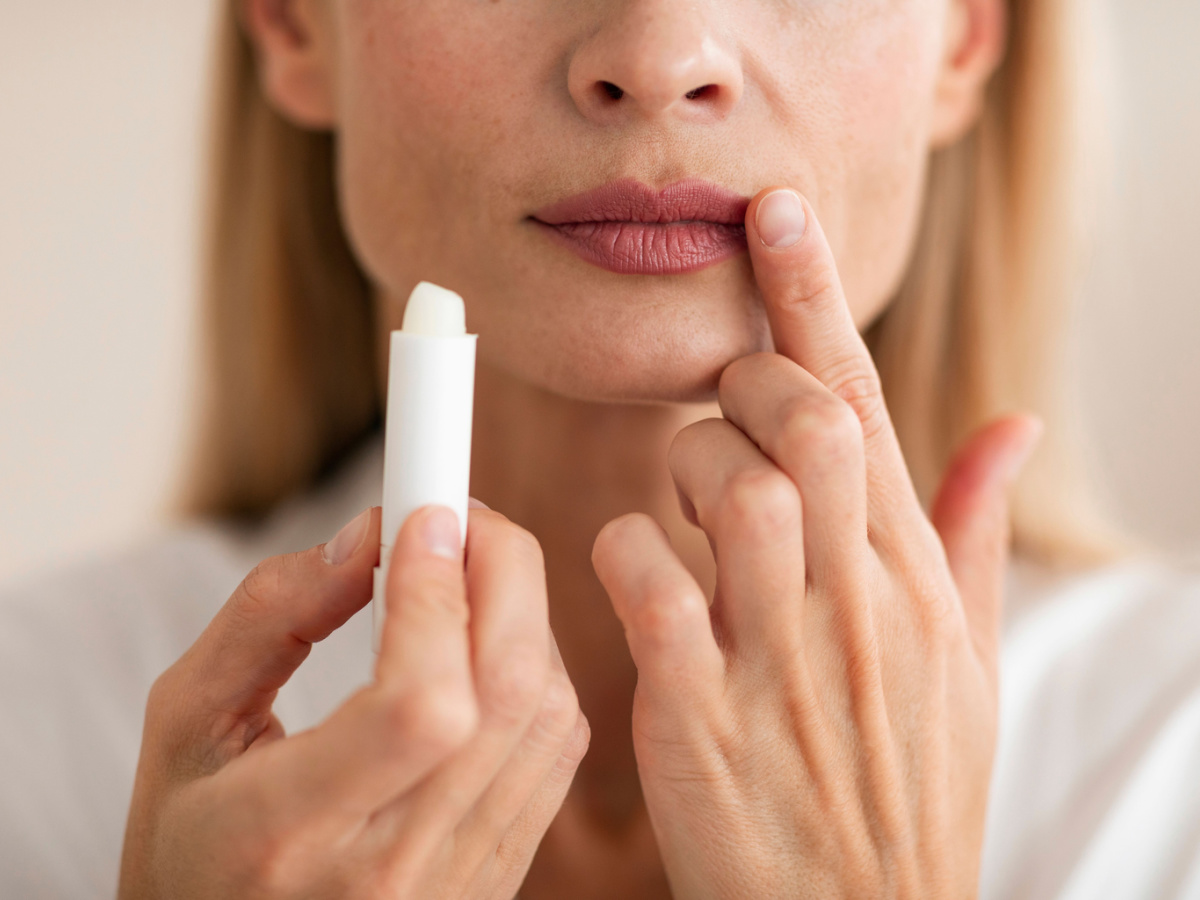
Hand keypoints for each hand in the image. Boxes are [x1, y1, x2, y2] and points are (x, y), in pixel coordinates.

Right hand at [119, 503, 587, 899]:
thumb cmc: (195, 842)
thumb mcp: (184, 722)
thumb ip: (266, 618)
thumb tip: (367, 538)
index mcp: (288, 834)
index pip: (417, 706)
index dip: (436, 594)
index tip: (420, 517)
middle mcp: (390, 867)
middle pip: (504, 694)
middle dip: (502, 570)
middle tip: (458, 518)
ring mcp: (456, 879)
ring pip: (545, 714)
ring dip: (522, 612)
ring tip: (464, 573)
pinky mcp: (497, 873)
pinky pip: (557, 751)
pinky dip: (537, 668)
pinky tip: (484, 642)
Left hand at [592, 187, 1042, 898]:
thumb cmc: (904, 784)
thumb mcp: (968, 659)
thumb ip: (975, 531)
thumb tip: (1008, 423)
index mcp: (915, 577)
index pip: (865, 403)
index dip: (814, 297)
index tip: (773, 211)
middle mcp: (857, 602)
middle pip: (804, 424)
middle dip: (746, 385)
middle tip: (722, 411)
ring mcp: (781, 656)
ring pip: (728, 487)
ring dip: (684, 468)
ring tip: (682, 505)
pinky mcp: (701, 712)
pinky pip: (648, 581)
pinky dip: (624, 552)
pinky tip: (634, 574)